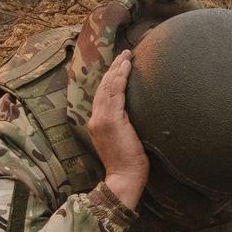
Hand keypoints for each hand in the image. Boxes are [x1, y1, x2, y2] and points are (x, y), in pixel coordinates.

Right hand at [90, 51, 147, 209]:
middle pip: (103, 87)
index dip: (110, 79)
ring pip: (108, 87)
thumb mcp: (123, 140)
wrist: (124, 178)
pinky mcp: (110, 120)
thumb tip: (136, 114)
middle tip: (124, 53)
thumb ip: (124, 125)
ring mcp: (101, 119)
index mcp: (97, 123)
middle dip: (113, 69)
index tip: (120, 66)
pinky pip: (114, 93)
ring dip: (117, 69)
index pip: (102, 95)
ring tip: (127, 56)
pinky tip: (126, 67)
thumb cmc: (129, 163)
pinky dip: (119, 78)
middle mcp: (95, 118)